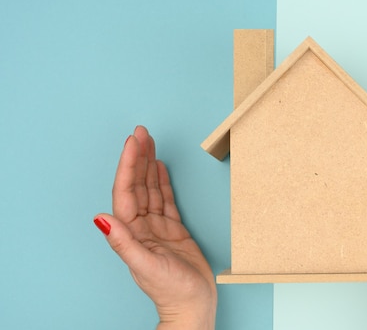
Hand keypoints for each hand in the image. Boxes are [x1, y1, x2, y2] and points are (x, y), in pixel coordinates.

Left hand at [94, 126, 216, 329]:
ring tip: (149, 142)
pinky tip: (160, 167)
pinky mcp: (173, 229)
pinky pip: (165, 200)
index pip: (126, 192)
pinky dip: (162, 182)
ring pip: (151, 189)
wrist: (194, 305)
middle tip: (142, 132)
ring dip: (149, 165)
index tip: (133, 142)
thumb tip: (101, 218)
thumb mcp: (146, 266)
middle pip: (137, 185)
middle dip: (138, 157)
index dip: (128, 165)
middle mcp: (141, 226)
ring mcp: (157, 227)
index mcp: (131, 232)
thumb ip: (124, 242)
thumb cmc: (172, 290)